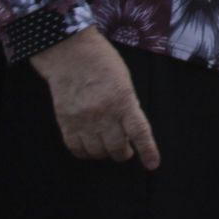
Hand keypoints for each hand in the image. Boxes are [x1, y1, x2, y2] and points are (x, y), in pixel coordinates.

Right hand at [30, 29, 160, 169]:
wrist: (70, 53)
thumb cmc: (102, 62)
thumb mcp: (125, 80)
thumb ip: (128, 103)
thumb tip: (131, 126)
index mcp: (123, 100)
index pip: (139, 132)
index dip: (147, 151)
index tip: (152, 165)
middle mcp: (104, 114)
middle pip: (117, 147)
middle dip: (124, 153)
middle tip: (126, 151)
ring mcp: (84, 120)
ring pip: (97, 151)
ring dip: (105, 154)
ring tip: (108, 148)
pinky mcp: (66, 122)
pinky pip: (76, 148)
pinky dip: (85, 153)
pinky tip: (89, 148)